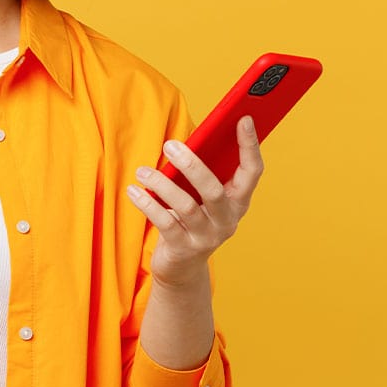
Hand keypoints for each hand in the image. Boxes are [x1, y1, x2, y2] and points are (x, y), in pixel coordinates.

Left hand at [126, 115, 263, 285]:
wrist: (182, 267)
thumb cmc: (191, 218)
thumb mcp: (201, 196)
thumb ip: (201, 172)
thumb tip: (186, 139)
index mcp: (238, 201)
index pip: (252, 171)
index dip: (249, 145)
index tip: (243, 118)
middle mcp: (227, 220)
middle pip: (214, 190)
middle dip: (192, 165)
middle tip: (169, 144)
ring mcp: (207, 237)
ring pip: (186, 206)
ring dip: (161, 184)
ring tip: (142, 171)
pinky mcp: (184, 249)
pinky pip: (165, 223)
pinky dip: (147, 204)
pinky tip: (134, 191)